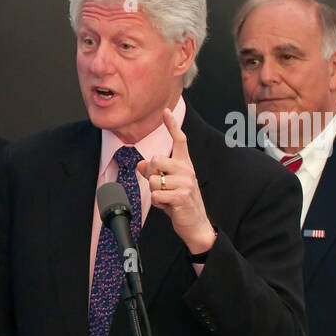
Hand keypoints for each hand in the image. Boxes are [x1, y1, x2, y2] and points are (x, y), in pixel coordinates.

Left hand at [138, 108, 215, 253]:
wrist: (194, 224)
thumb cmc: (179, 203)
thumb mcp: (165, 185)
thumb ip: (153, 172)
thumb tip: (140, 164)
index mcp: (185, 164)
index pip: (179, 140)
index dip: (171, 125)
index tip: (166, 111)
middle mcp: (187, 170)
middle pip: (155, 160)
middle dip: (151, 174)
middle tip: (161, 187)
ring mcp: (186, 182)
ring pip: (153, 179)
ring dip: (154, 192)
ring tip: (166, 199)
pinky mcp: (181, 195)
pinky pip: (155, 194)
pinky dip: (157, 203)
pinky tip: (168, 206)